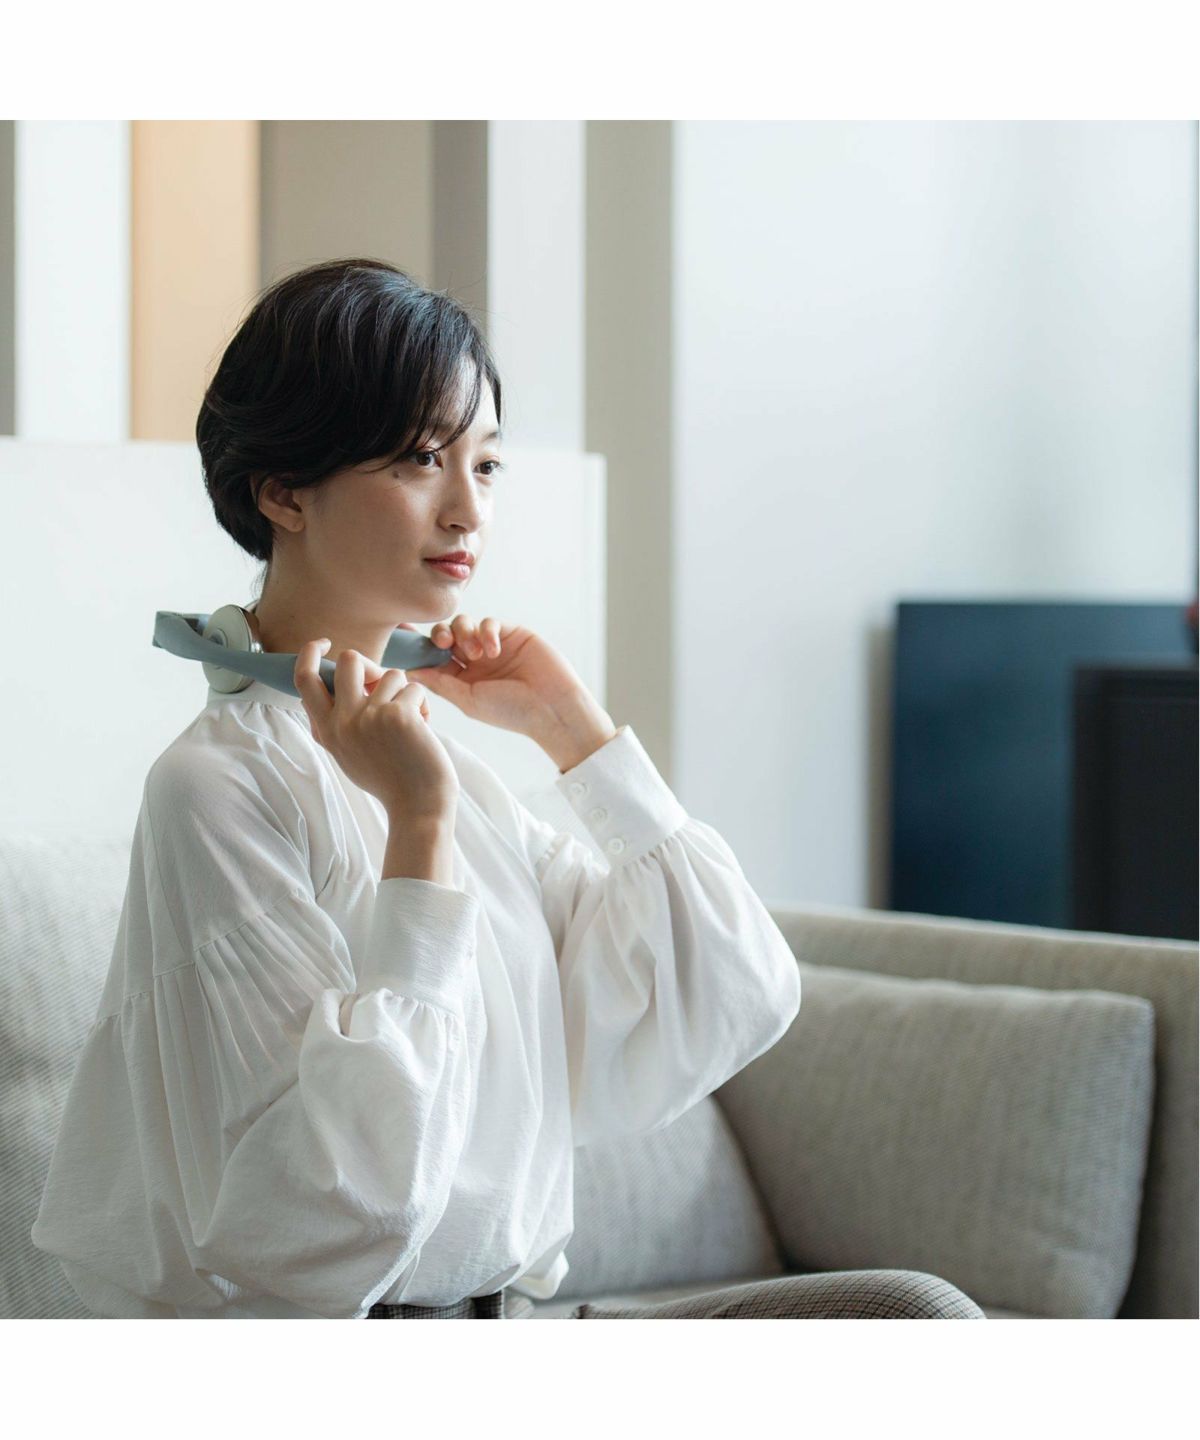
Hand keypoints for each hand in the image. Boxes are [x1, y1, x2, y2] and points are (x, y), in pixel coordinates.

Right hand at [293, 640, 459, 823]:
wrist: (417, 805)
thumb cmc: (389, 778)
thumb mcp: (348, 752)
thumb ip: (338, 719)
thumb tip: (343, 674)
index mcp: (326, 730)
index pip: (304, 680)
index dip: (310, 654)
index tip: (323, 644)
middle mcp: (342, 722)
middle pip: (348, 661)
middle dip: (371, 665)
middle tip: (384, 683)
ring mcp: (369, 717)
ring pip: (390, 674)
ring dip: (404, 693)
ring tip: (410, 722)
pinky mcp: (398, 714)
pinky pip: (414, 688)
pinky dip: (423, 705)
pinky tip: (424, 730)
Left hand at [400, 614, 599, 741]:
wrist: (551, 707)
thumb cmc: (511, 712)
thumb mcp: (469, 700)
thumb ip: (440, 683)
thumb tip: (409, 671)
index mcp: (461, 680)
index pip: (433, 659)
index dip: (419, 649)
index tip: (403, 640)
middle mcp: (474, 662)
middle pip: (445, 637)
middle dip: (439, 635)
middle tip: (444, 643)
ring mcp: (492, 646)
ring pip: (464, 624)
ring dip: (464, 633)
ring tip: (477, 653)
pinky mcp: (511, 633)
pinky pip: (489, 621)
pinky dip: (486, 631)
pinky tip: (493, 649)